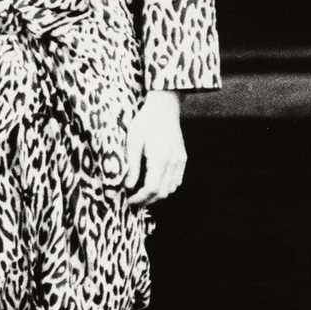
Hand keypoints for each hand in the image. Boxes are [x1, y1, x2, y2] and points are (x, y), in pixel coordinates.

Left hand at [124, 90, 186, 207]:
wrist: (164, 108)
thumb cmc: (145, 122)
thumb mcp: (133, 142)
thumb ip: (132, 165)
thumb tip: (128, 186)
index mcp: (160, 159)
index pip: (151, 188)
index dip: (140, 198)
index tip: (128, 201)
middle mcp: (173, 163)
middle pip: (162, 192)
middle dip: (147, 201)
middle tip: (134, 201)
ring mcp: (180, 161)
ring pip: (171, 188)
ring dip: (157, 195)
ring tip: (142, 195)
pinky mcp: (182, 158)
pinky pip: (176, 180)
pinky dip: (166, 187)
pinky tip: (155, 184)